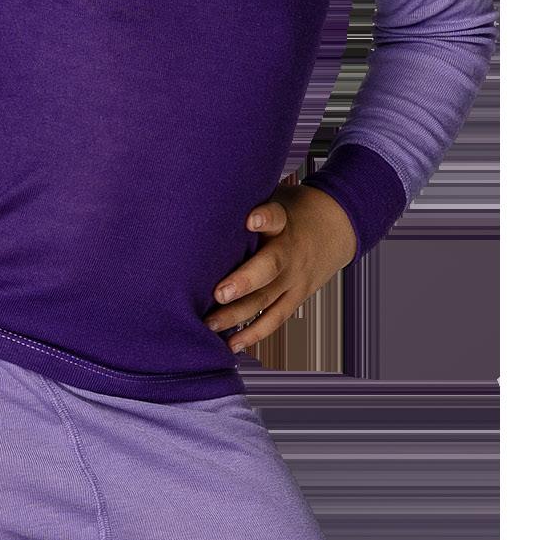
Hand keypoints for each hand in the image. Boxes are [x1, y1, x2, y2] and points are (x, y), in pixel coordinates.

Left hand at [202, 181, 357, 351]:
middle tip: (218, 293)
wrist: (337, 227)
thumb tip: (200, 194)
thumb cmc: (292, 211)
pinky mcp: (296, 296)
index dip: (264, 217)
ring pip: (267, 299)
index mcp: (284, 221)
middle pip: (270, 268)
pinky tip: (232, 344)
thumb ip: (247, 201)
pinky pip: (275, 318)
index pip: (275, 217)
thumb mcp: (277, 197)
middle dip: (244, 282)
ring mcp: (295, 278)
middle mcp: (290, 252)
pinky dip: (254, 333)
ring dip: (238, 315)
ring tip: (210, 324)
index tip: (250, 219)